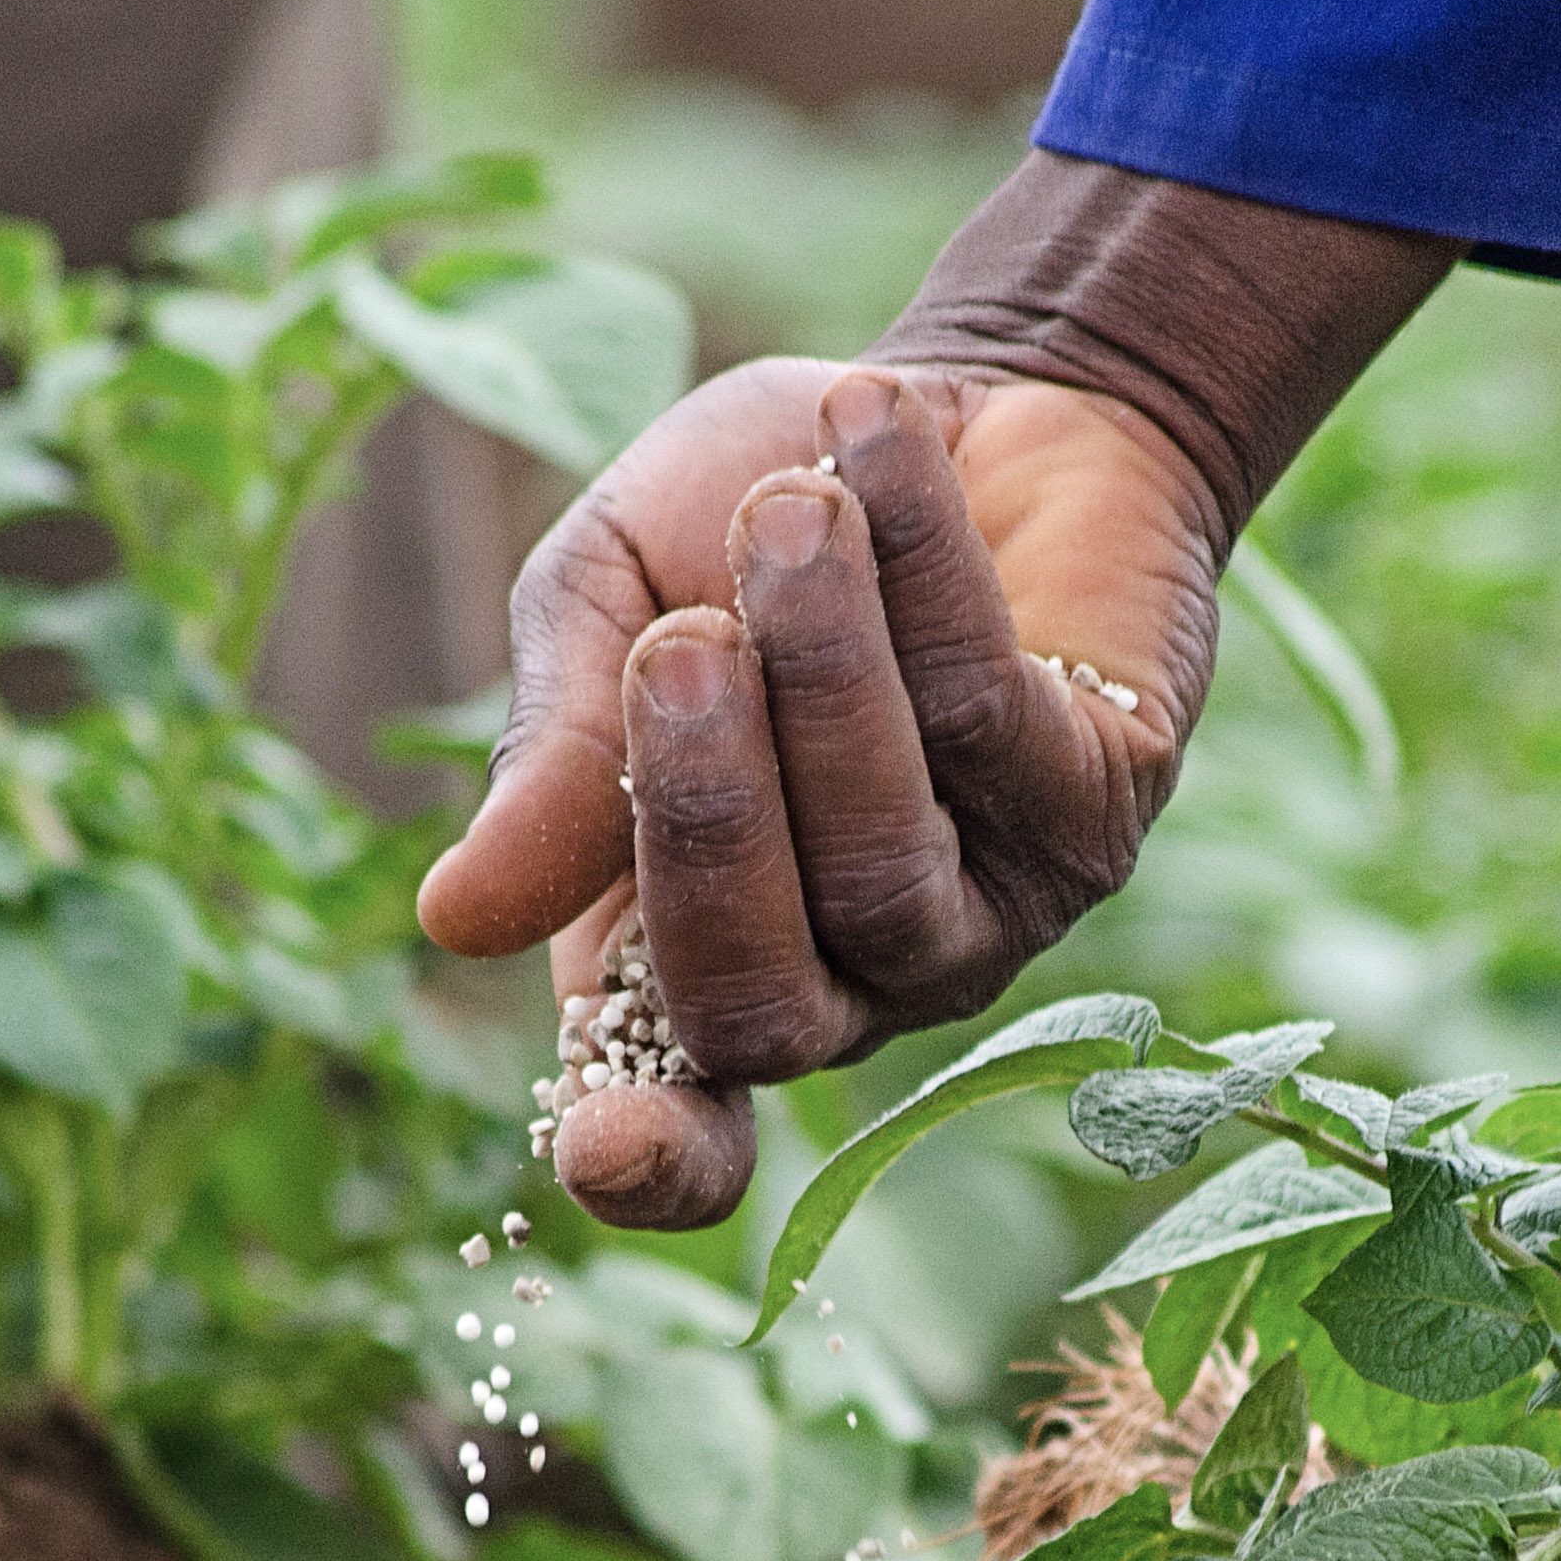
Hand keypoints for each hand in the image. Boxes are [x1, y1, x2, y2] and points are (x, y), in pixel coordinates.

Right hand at [414, 355, 1222, 1229]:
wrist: (935, 399)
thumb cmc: (739, 516)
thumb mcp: (605, 602)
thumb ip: (550, 752)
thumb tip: (460, 917)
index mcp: (686, 953)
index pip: (680, 1127)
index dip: (646, 1160)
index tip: (598, 1151)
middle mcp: (844, 974)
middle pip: (761, 1008)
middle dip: (704, 827)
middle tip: (676, 649)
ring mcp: (980, 911)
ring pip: (881, 866)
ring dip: (822, 671)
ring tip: (790, 507)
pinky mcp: (1099, 809)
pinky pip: (988, 722)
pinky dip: (920, 568)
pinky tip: (880, 442)